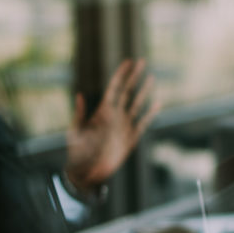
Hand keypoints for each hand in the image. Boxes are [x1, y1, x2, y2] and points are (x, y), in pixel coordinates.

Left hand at [65, 58, 160, 189]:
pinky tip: (158, 104)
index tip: (128, 61)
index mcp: (102, 111)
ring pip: (137, 104)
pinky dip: (151, 114)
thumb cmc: (77, 152)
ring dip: (144, 91)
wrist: (87, 172)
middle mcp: (115, 115)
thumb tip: (79, 95)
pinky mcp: (131, 138)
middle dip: (134, 76)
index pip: (114, 88)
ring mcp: (124, 126)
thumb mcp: (75, 132)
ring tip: (152, 78)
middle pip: (128, 91)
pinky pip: (143, 123)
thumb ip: (79, 114)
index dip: (121, 75)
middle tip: (142, 61)